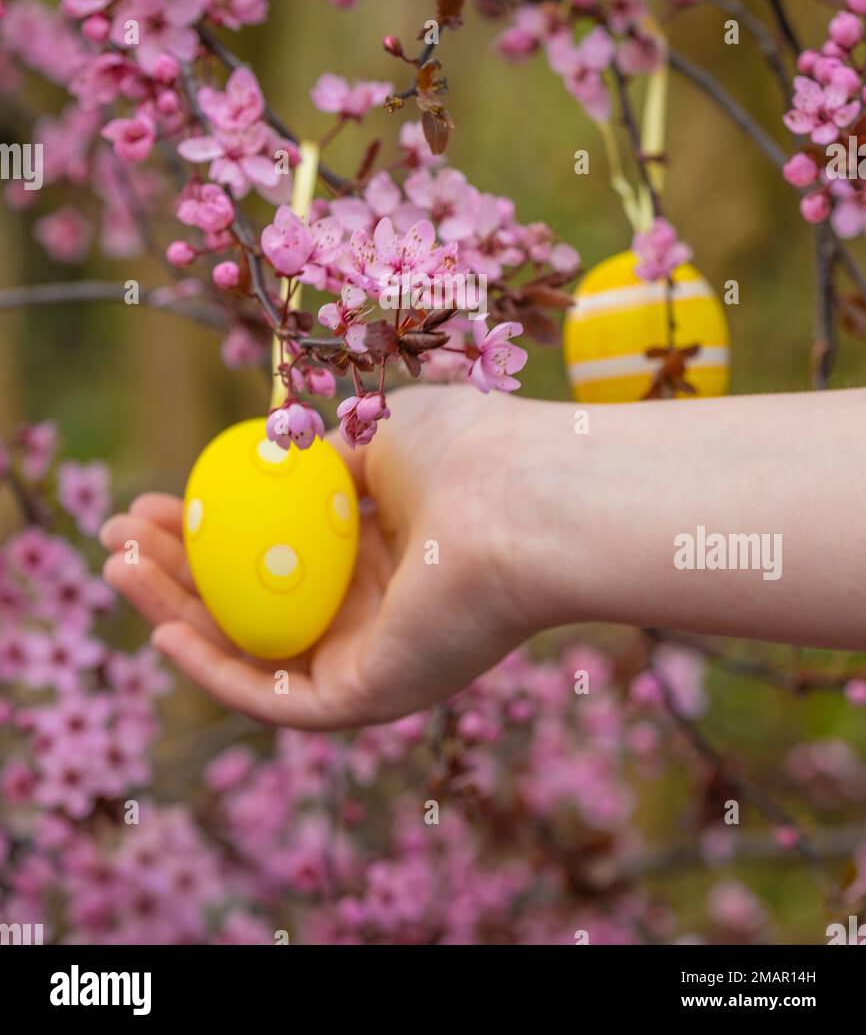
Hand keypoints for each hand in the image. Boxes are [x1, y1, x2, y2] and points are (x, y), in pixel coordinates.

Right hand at [100, 386, 530, 728]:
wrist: (526, 500)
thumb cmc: (468, 452)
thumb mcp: (380, 437)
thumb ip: (329, 455)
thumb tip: (280, 454)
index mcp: (384, 549)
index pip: (279, 550)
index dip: (211, 529)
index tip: (158, 501)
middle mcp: (376, 608)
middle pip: (254, 599)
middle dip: (178, 569)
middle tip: (120, 535)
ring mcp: (371, 656)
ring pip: (252, 648)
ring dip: (177, 613)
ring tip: (118, 566)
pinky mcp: (369, 696)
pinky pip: (274, 693)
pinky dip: (213, 670)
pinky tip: (164, 629)